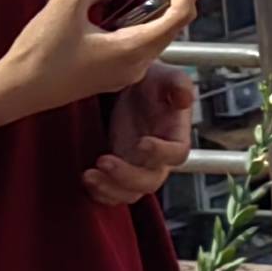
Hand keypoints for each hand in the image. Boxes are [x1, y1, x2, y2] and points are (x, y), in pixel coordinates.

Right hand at [0, 0, 192, 128]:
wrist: (18, 89)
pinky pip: (135, 49)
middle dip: (177, 0)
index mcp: (133, 49)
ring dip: (158, 14)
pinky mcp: (111, 77)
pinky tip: (129, 16)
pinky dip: (139, 28)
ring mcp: (124, 74)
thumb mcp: (66, 3)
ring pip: (154, 39)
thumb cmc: (41, 53)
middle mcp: (136, 66)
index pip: (180, 16)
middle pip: (172, 28)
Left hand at [84, 66, 195, 207]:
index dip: (161, 153)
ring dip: (110, 189)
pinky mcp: (118, 172)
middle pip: (151, 181)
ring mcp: (137, 167)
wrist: (126, 90)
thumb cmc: (148, 82)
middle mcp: (158, 158)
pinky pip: (113, 194)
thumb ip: (178, 83)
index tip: (142, 142)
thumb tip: (185, 99)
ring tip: (88, 175)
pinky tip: (86, 180)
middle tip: (103, 160)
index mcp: (174, 136)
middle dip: (127, 176)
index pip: (177, 153)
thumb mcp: (164, 75)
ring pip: (131, 193)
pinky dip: (100, 193)